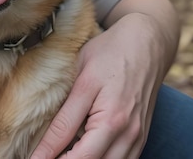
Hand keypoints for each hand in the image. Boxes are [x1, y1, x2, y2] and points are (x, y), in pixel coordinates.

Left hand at [30, 0, 178, 158]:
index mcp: (107, 113)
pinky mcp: (141, 138)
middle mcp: (125, 131)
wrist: (147, 44)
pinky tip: (84, 154)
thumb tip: (45, 134)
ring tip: (60, 156)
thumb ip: (66, 109)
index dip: (46, 154)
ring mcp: (136, 137)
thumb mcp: (82, 74)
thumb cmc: (109, 52)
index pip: (69, 142)